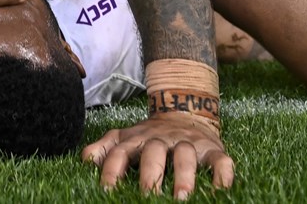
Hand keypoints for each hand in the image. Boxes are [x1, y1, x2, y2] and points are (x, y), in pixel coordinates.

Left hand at [82, 115, 234, 198]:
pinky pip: (220, 161)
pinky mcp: (212, 149)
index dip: (112, 171)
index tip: (107, 192)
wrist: (184, 111)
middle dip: (150, 175)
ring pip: (186, 155)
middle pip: (153, 152)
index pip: (119, 153)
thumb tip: (84, 160)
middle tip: (148, 198)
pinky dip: (222, 175)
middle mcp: (160, 139)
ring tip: (181, 198)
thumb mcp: (125, 138)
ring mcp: (187, 142)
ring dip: (184, 176)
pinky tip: (219, 191)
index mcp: (136, 139)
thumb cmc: (149, 137)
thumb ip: (105, 149)